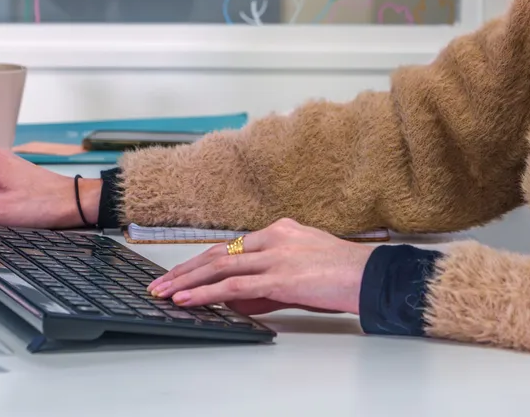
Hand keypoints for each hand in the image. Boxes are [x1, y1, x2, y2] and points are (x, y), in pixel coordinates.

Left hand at [148, 218, 372, 315]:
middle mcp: (273, 237)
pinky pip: (233, 285)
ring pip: (219, 266)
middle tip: (159, 283)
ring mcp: (275, 255)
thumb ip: (270, 280)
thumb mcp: (302, 269)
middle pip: (218, 252)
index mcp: (280, 230)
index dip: (201, 260)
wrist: (369, 275)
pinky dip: (205, 292)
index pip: (230, 246)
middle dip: (185, 269)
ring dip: (186, 281)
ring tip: (163, 292)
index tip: (180, 272)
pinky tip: (187, 299)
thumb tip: (241, 299)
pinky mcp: (280, 276)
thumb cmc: (343, 274)